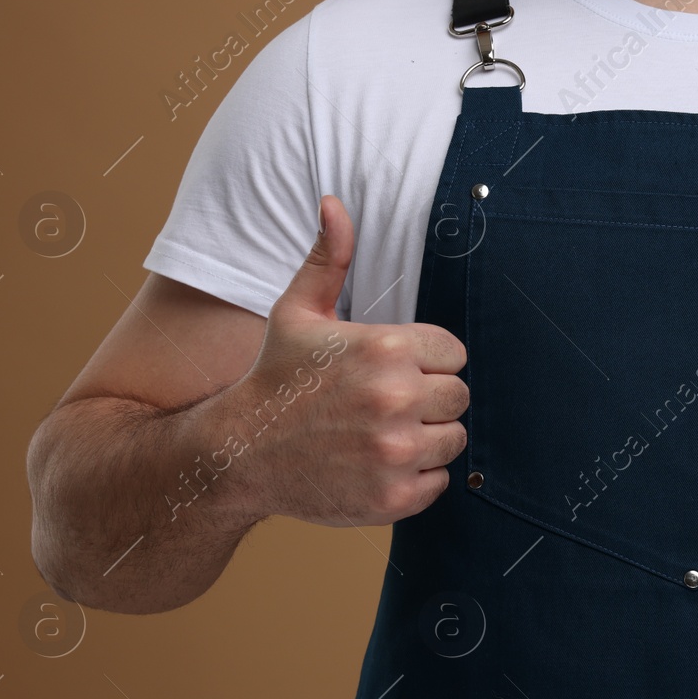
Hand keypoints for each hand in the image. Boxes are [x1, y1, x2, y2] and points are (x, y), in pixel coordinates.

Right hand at [229, 195, 469, 526]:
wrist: (239, 455)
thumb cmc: (275, 378)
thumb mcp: (296, 312)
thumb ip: (327, 258)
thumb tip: (334, 202)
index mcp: (384, 348)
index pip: (453, 353)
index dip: (425, 362)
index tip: (390, 371)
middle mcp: (395, 398)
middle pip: (459, 396)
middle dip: (428, 399)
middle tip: (383, 405)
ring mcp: (396, 451)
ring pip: (453, 439)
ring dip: (425, 439)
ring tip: (378, 434)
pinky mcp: (395, 496)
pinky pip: (439, 481)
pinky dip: (415, 477)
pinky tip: (375, 464)